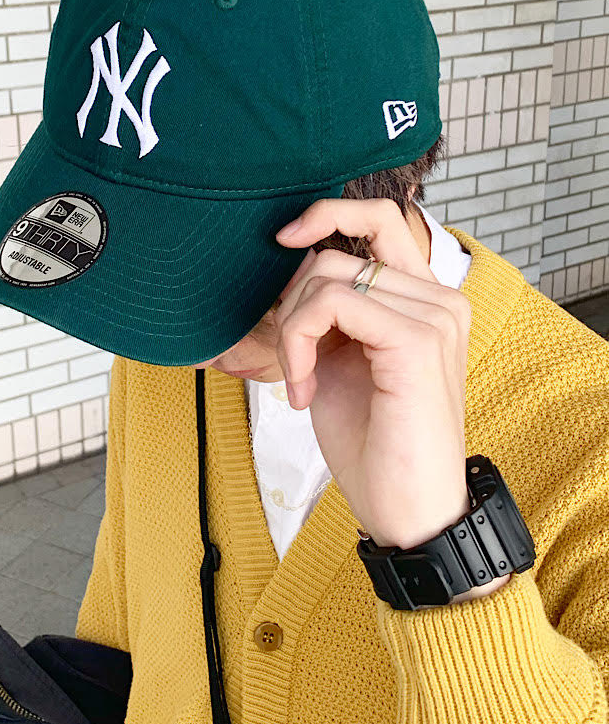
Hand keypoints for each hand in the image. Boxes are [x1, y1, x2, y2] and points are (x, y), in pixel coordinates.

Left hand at [273, 197, 472, 555]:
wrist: (407, 510)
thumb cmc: (375, 444)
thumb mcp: (342, 360)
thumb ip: (332, 310)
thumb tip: (296, 265)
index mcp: (427, 299)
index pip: (380, 219)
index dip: (328, 213)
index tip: (283, 239)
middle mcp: (440, 298)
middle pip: (338, 253)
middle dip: (293, 301)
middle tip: (293, 359)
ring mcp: (434, 316)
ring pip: (329, 276)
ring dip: (293, 329)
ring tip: (301, 381)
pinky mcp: (418, 340)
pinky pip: (332, 303)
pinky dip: (300, 342)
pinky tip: (304, 388)